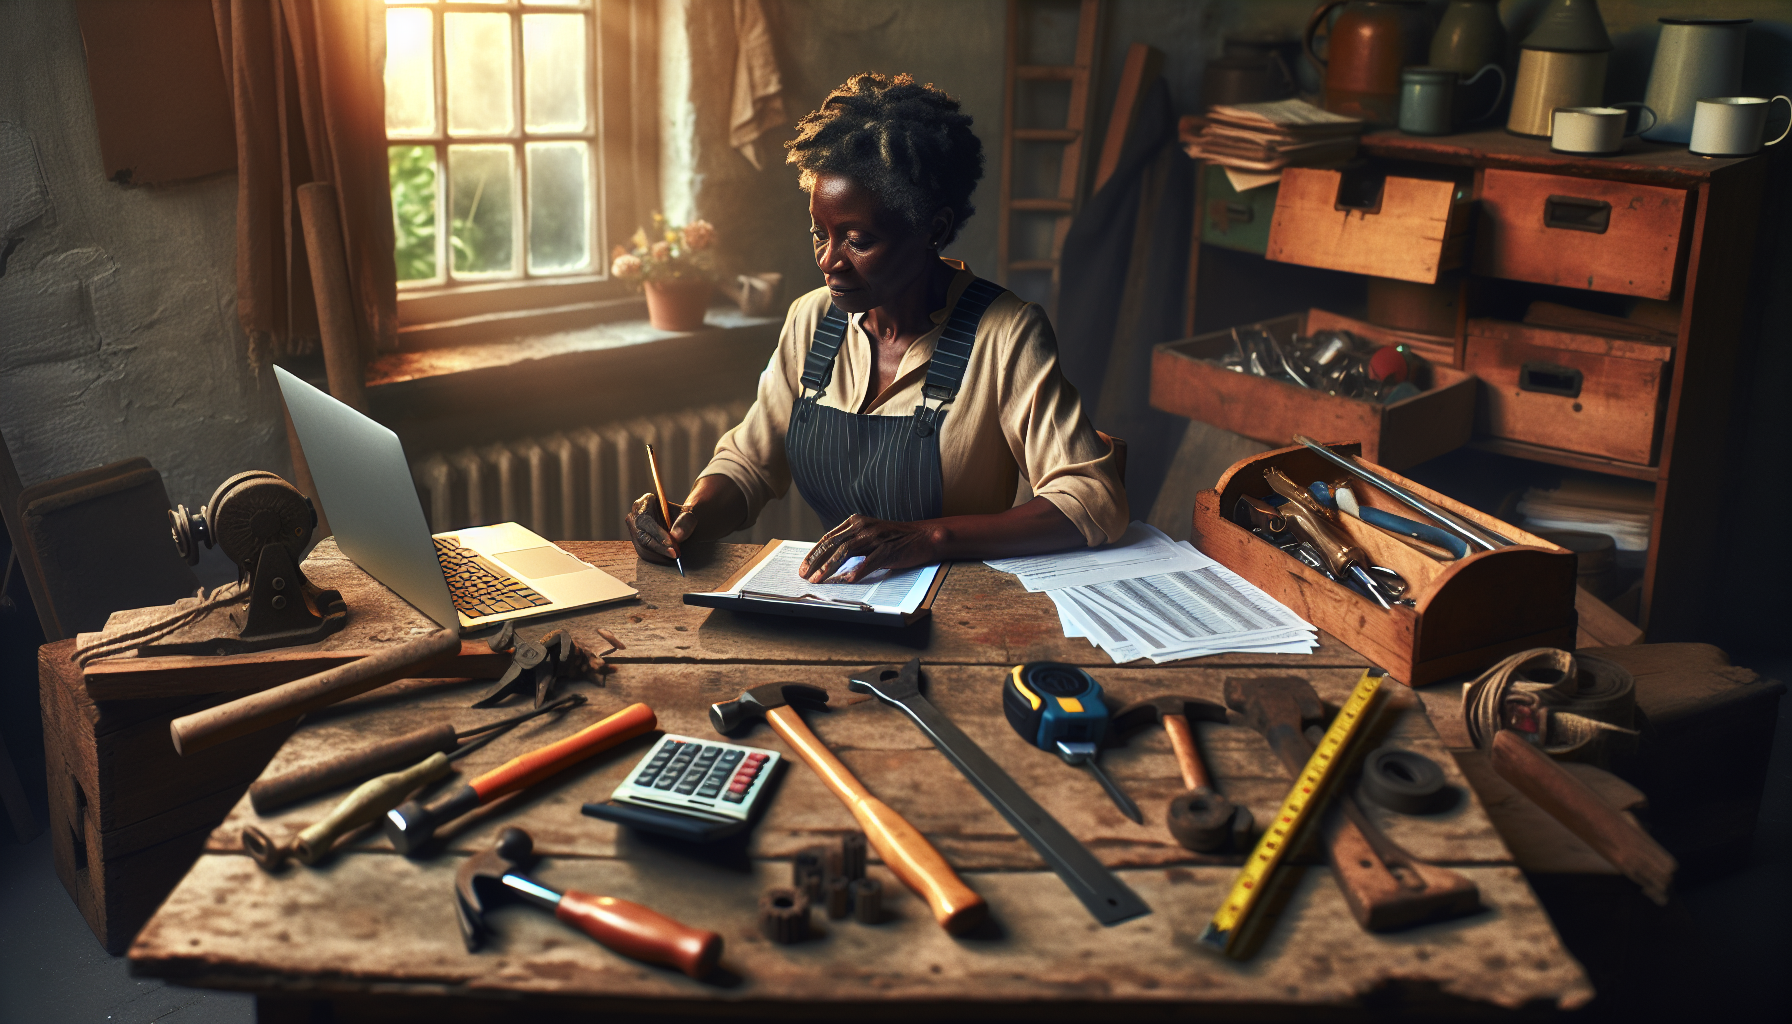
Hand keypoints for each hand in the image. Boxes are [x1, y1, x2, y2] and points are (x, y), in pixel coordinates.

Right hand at [627, 493, 695, 564]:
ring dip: (658, 555)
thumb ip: (685, 523)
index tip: (672, 544)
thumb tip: (675, 537)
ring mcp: (633, 529)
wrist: (680, 521)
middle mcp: (635, 515)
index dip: (658, 534)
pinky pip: (643, 553)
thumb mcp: (688, 515)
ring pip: (642, 547)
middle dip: (659, 548)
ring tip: (674, 556)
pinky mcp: (636, 541)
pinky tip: (668, 558)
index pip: (647, 521)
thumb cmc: (683, 516)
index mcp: (645, 502)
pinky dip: (656, 558)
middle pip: (641, 536)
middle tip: (675, 554)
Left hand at [799, 514, 939, 582]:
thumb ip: (851, 544)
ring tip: (819, 580)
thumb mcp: (868, 536)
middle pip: (833, 544)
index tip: (803, 567)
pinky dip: (857, 571)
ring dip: (830, 568)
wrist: (923, 536)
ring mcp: (876, 537)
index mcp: (855, 522)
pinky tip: (847, 581)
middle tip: (805, 576)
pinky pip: (869, 561)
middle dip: (816, 562)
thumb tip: (828, 562)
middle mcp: (863, 526)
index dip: (814, 554)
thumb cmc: (894, 539)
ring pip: (846, 552)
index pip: (828, 538)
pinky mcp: (888, 549)